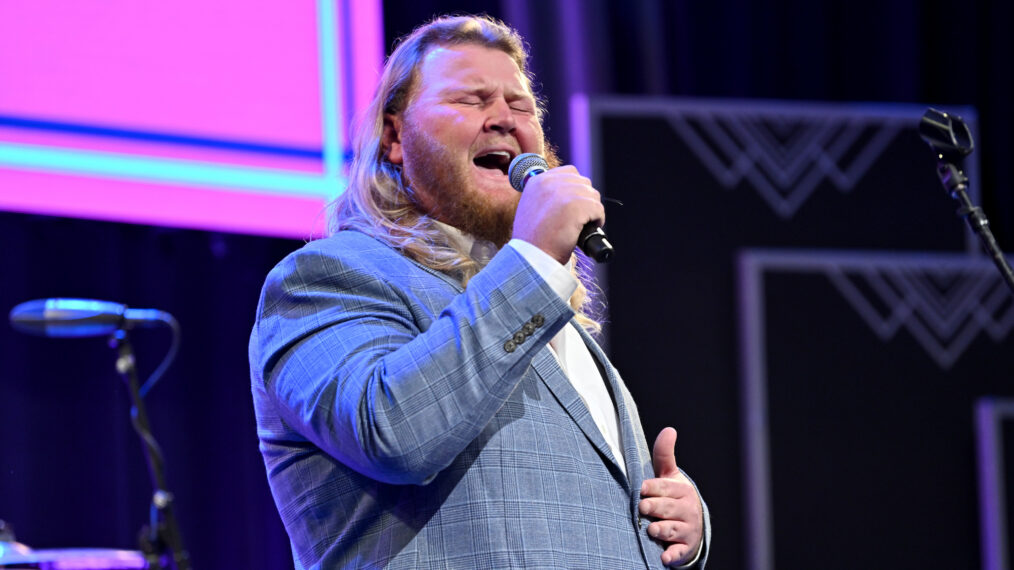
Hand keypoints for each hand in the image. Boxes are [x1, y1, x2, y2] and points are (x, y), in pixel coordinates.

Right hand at [512, 165, 603, 263]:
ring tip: (580, 225)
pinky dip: (597, 220)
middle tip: (578, 218)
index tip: (573, 206)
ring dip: (591, 211)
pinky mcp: (577, 205)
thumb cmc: (533, 240)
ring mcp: (564, 193)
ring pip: (593, 195)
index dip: (576, 190)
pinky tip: (585, 230)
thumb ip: (546, 195)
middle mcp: (549, 182)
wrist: (532, 257)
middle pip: (584, 182)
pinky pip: (598, 208)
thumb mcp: (531, 208)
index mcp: (537, 181)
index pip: (570, 173)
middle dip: (585, 200)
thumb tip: (569, 194)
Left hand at [639, 427, 703, 566]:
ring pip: (673, 530)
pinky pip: (679, 553)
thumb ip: (665, 454)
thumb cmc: (673, 497)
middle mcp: (686, 510)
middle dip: (655, 508)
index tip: (642, 488)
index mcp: (681, 490)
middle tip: (643, 507)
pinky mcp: (684, 548)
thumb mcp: (669, 476)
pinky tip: (664, 558)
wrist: (692, 526)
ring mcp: (686, 530)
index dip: (653, 488)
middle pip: (668, 509)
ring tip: (651, 530)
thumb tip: (669, 429)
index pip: (666, 488)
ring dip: (662, 530)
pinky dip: (672, 556)